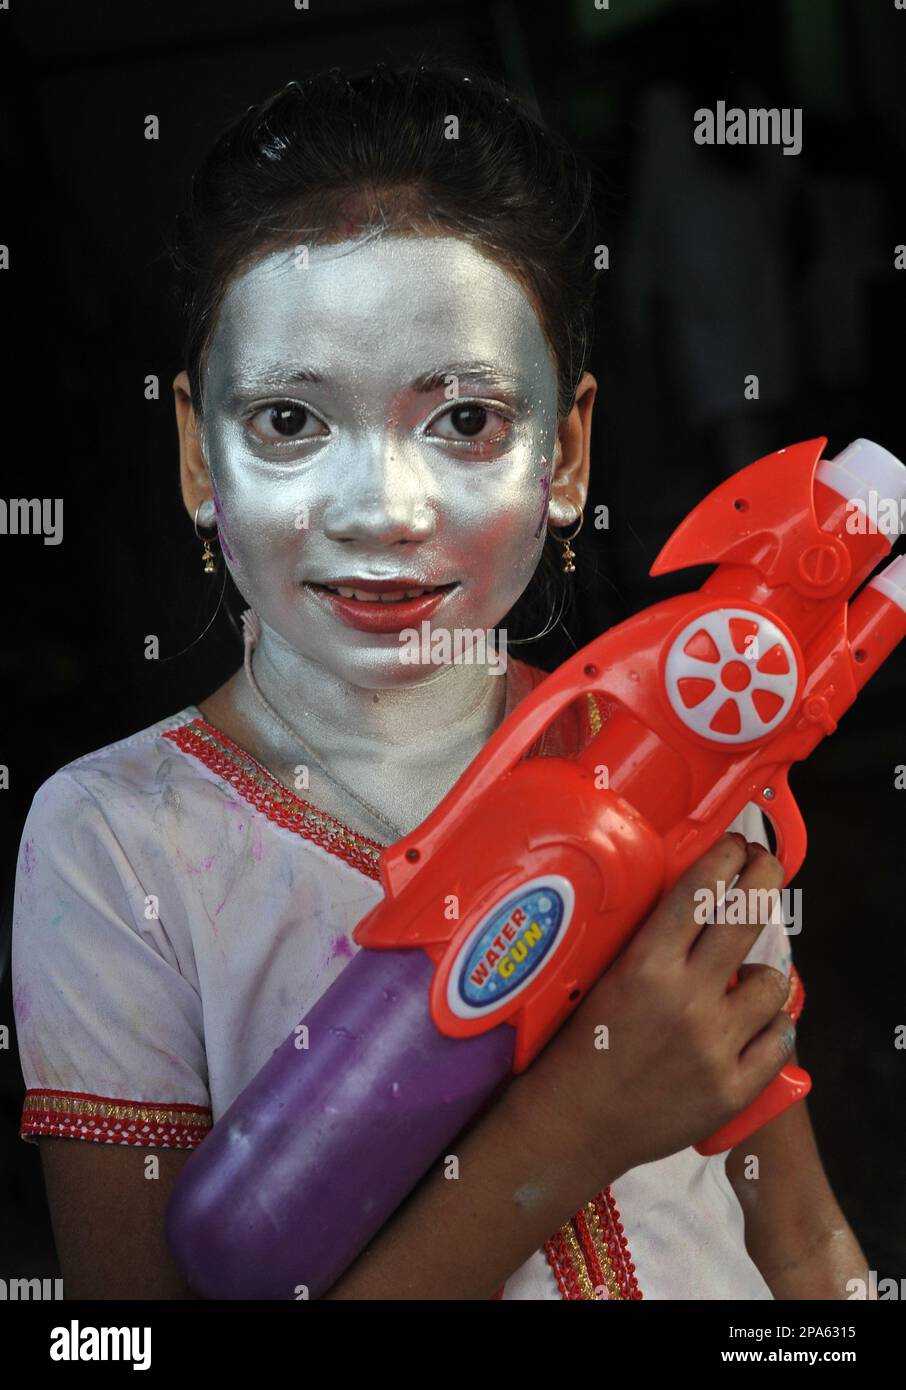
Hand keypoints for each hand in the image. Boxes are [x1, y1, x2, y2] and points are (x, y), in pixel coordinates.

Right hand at [527, 833, 793, 1186]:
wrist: (576, 1123)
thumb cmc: (583, 1045)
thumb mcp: (606, 978)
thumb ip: (650, 941)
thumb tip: (694, 895)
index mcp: (646, 965)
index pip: (701, 891)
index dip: (728, 858)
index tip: (738, 846)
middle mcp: (687, 999)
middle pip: (749, 918)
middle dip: (764, 878)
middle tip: (765, 867)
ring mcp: (715, 1045)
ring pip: (776, 982)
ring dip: (766, 971)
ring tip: (750, 973)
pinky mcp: (734, 1087)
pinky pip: (781, 1039)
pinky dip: (773, 1026)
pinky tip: (757, 1021)